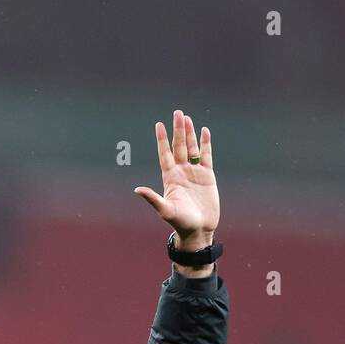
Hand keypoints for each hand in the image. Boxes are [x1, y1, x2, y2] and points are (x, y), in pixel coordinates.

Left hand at [134, 109, 219, 248]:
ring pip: (191, 148)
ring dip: (189, 133)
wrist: (198, 230)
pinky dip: (205, 144)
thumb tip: (137, 190)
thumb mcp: (165, 210)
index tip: (158, 125)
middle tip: (177, 113)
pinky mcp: (207, 176)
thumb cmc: (180, 222)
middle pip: (178, 146)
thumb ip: (152, 198)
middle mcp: (181, 172)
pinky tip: (204, 131)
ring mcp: (194, 173)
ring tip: (187, 118)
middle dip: (177, 130)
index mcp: (170, 177)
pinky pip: (206, 156)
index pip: (164, 154)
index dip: (162, 140)